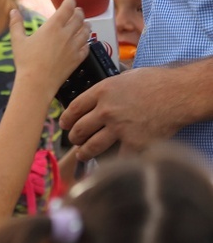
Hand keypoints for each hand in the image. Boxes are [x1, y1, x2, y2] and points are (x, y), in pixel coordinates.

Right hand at [10, 0, 89, 93]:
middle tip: (77, 10)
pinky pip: (87, 46)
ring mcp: (74, 47)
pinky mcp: (77, 59)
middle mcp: (66, 34)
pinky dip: (86, 41)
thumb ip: (16, 24)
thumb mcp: (17, 41)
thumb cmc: (26, 62)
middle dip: (78, 11)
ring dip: (85, 24)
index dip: (70, 1)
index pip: (67, 8)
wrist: (37, 82)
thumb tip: (13, 11)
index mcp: (52, 27)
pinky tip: (84, 41)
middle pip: (79, 17)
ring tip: (84, 23)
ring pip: (86, 31)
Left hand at [60, 66, 182, 160]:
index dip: (66, 119)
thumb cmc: (156, 82)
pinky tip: (107, 165)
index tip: (64, 124)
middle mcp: (106, 111)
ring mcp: (119, 128)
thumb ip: (109, 89)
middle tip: (74, 140)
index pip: (74, 108)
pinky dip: (112, 163)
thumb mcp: (124, 77)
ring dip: (84, 152)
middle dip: (74, 137)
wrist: (179, 93)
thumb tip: (99, 97)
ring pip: (92, 146)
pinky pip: (117, 157)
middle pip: (80, 129)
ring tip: (82, 154)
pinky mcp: (134, 143)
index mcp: (101, 92)